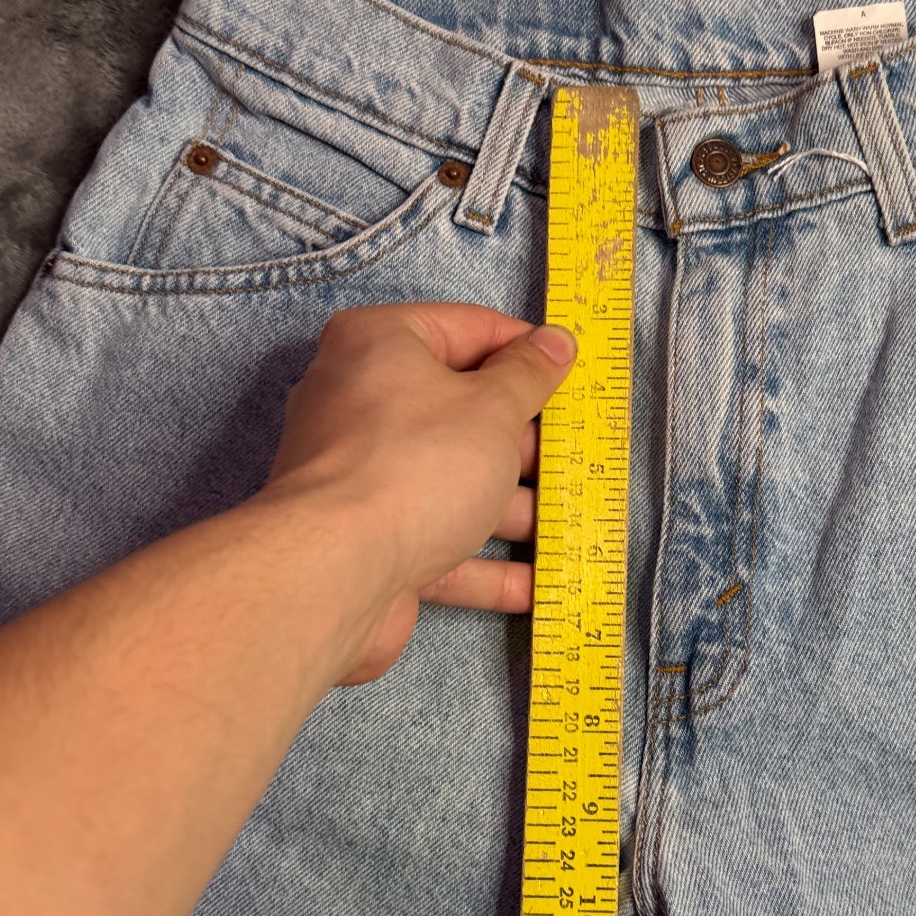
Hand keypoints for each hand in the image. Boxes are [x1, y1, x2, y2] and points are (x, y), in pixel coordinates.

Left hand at [253, 301, 577, 685]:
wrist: (336, 573)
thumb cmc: (417, 465)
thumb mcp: (493, 409)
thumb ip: (529, 376)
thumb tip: (555, 341)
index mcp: (381, 345)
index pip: (469, 329)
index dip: (527, 352)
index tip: (575, 376)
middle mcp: (362, 403)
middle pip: (463, 413)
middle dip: (526, 445)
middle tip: (579, 458)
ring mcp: (363, 477)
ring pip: (454, 484)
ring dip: (515, 511)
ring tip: (574, 527)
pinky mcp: (370, 541)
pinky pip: (438, 542)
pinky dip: (485, 564)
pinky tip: (539, 587)